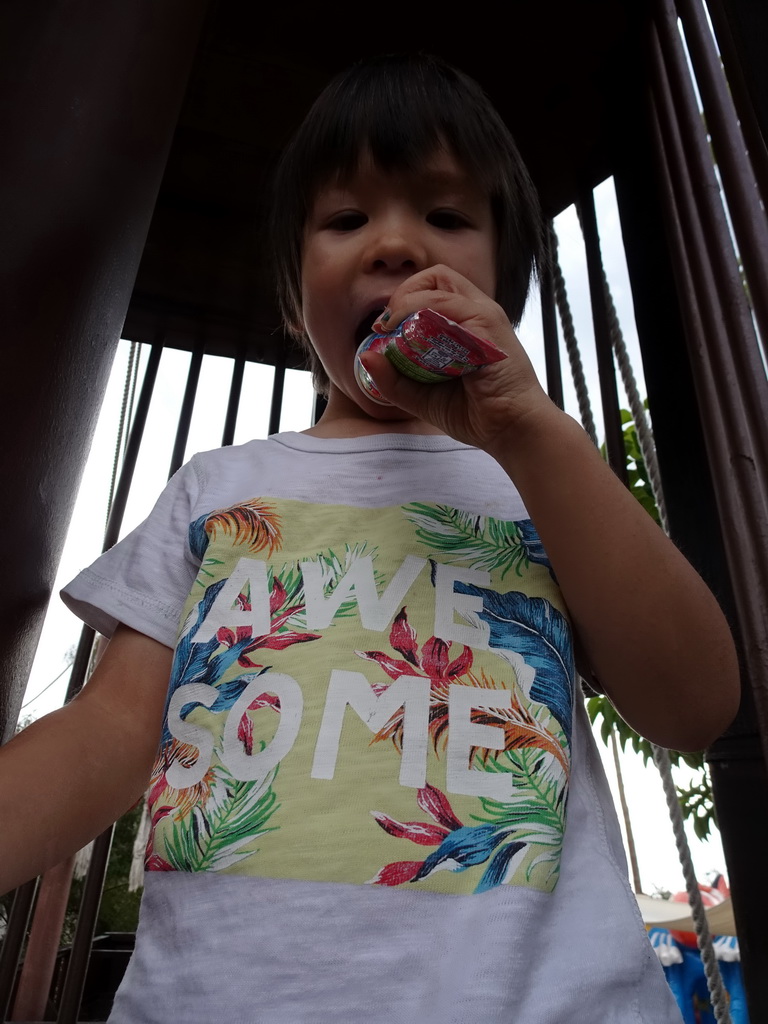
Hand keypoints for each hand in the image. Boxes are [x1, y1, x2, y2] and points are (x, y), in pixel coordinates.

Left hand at [362, 264, 553, 452]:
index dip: (404, 299)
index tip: (386, 328)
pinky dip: (419, 313)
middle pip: (437, 274)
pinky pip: (446, 305)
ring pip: (438, 284)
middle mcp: (478, 311)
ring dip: (405, 303)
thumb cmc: (477, 413)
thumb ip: (395, 380)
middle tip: (388, 324)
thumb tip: (365, 355)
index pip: (434, 287)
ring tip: (391, 329)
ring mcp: (484, 315)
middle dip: (403, 292)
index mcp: (468, 322)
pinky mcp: (486, 325)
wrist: (513, 431)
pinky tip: (406, 336)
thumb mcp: (424, 396)